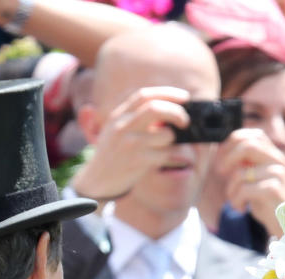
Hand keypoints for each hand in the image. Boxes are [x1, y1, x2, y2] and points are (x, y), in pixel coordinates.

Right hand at [72, 87, 190, 200]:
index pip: (144, 95)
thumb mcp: (117, 127)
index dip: (168, 93)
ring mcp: (131, 144)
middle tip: (185, 121)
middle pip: (155, 109)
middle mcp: (123, 126)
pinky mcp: (138, 161)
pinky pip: (166, 154)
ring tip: (164, 145)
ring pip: (166, 134)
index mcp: (119, 115)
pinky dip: (170, 155)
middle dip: (177, 112)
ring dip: (173, 139)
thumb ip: (136, 115)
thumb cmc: (115, 151)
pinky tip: (160, 158)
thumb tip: (170, 106)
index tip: (185, 97)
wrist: (98, 178)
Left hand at [217, 128, 284, 237]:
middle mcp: (279, 161)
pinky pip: (244, 189)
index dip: (234, 141)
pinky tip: (241, 208)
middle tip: (220, 172)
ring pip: (241, 173)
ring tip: (235, 200)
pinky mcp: (274, 190)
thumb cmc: (269, 205)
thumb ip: (248, 164)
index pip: (254, 135)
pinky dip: (236, 200)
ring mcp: (278, 174)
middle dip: (228, 158)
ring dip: (230, 189)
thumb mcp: (258, 180)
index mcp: (275, 156)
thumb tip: (226, 151)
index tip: (223, 158)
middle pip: (247, 145)